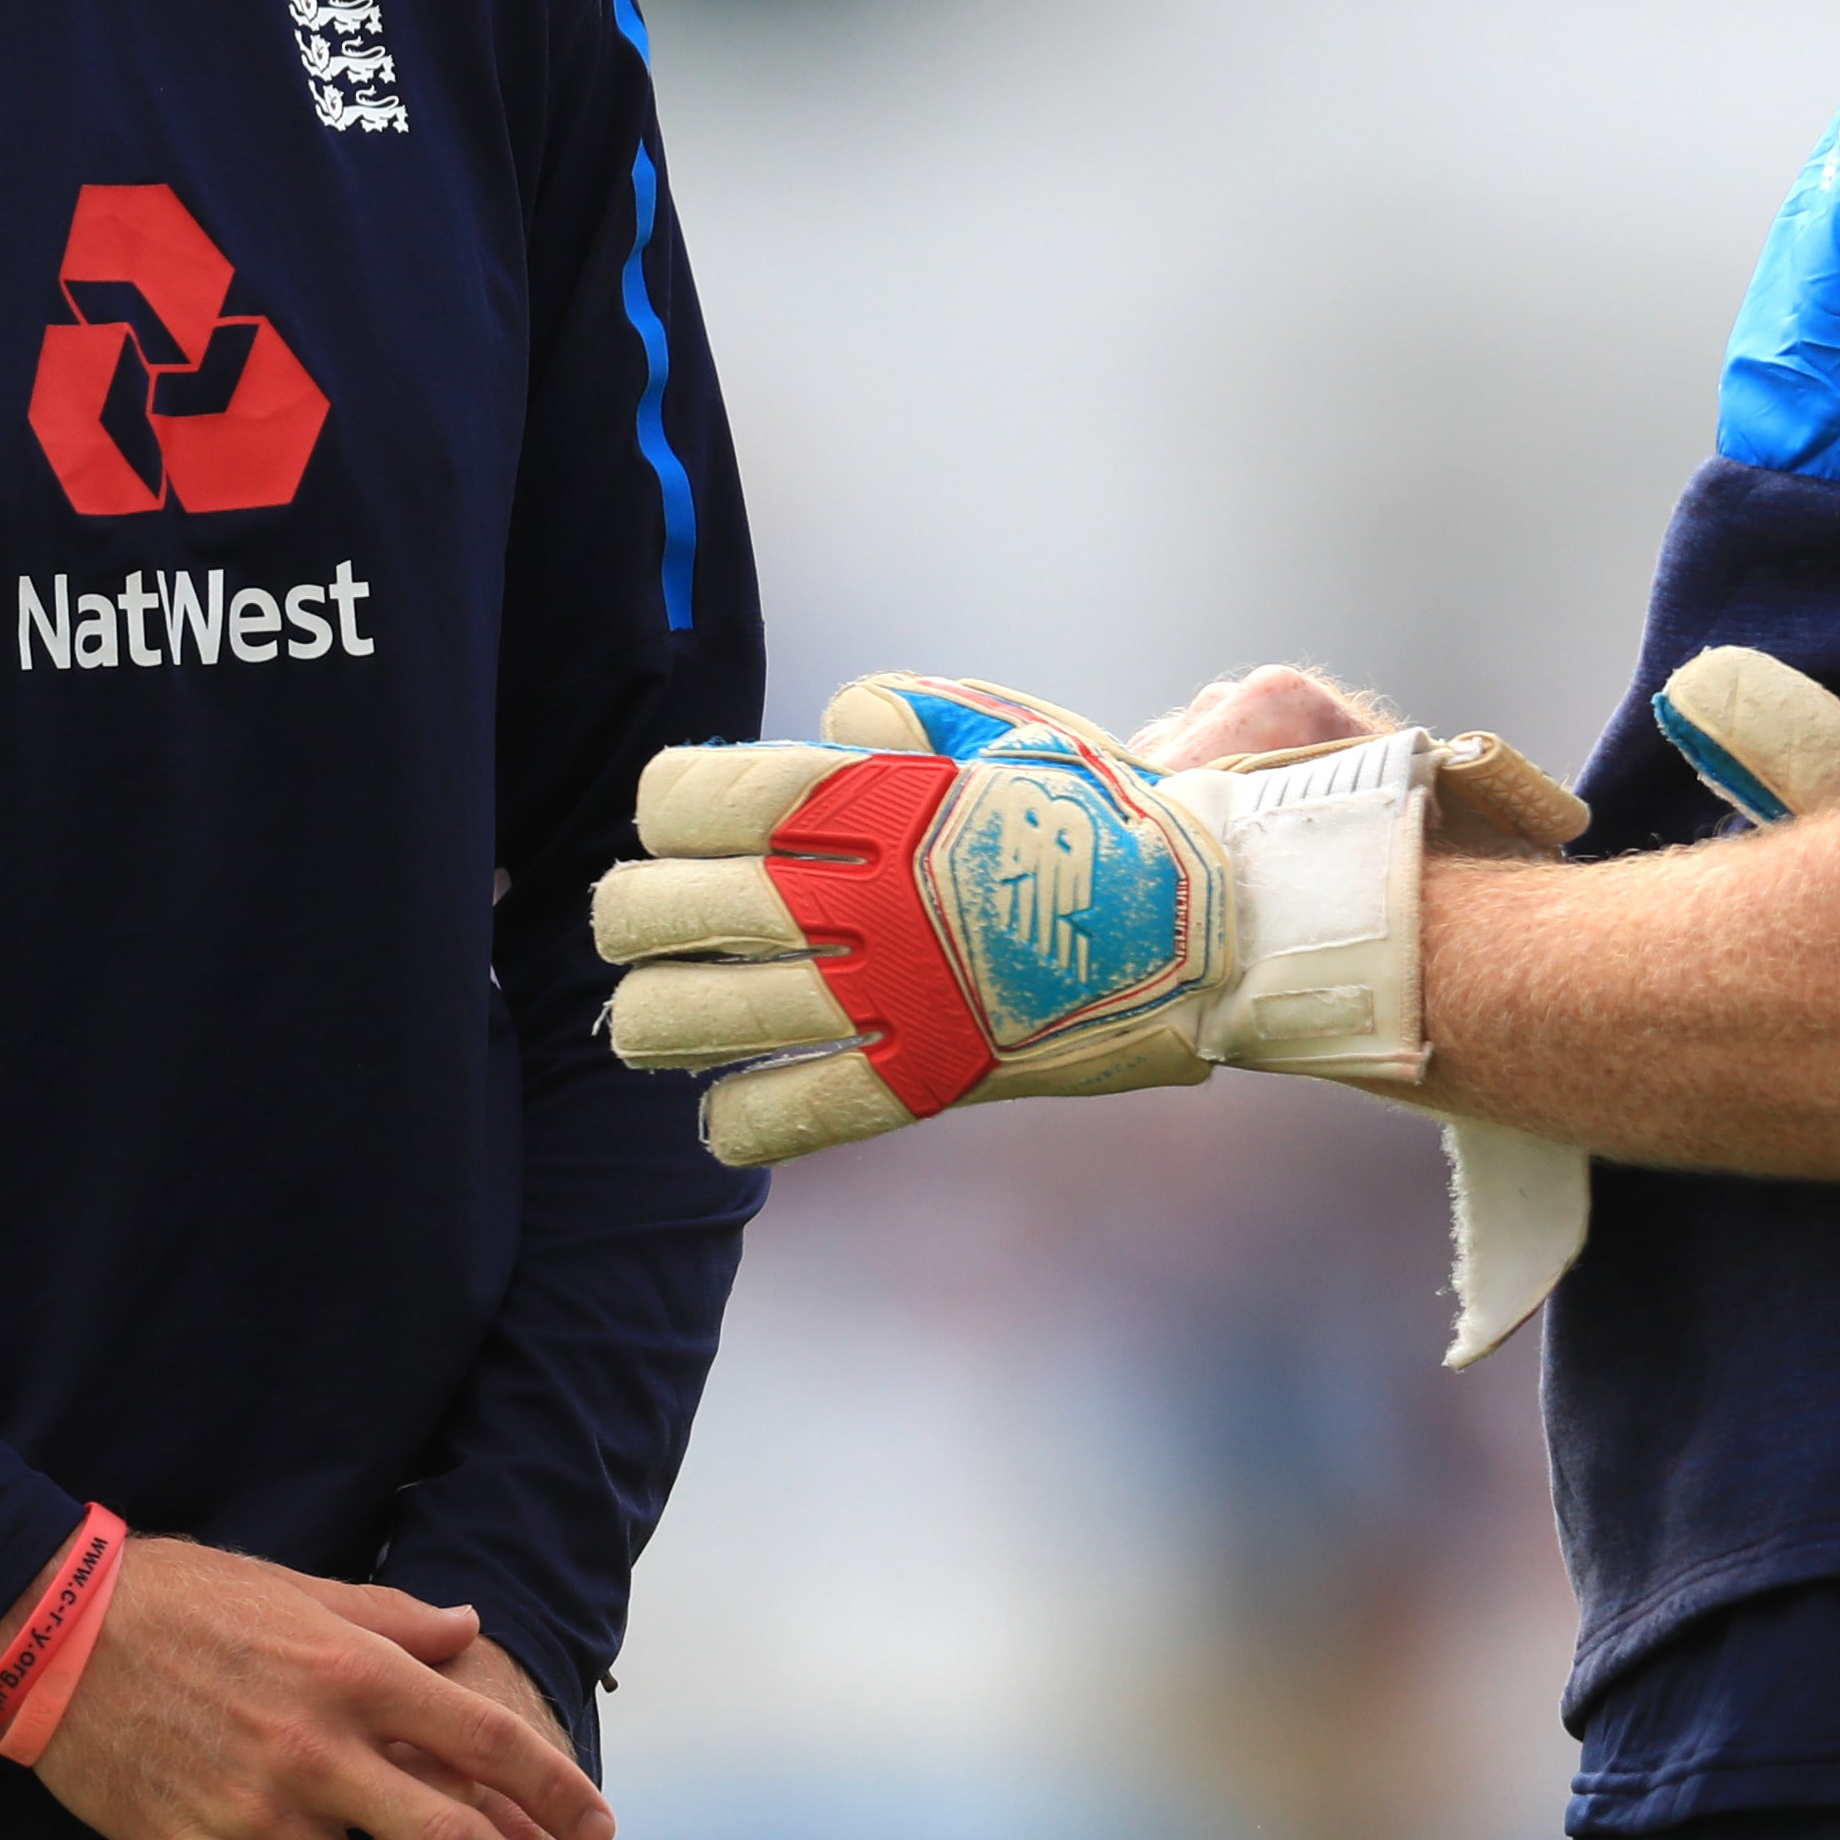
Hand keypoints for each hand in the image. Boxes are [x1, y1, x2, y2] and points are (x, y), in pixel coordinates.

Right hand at [0, 1539, 605, 1839]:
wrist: (65, 1625)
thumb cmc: (191, 1599)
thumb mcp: (305, 1591)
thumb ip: (394, 1620)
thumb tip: (469, 1627)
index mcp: (356, 1670)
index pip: (483, 1737)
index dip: (552, 1786)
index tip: (601, 1826)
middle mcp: (320, 1742)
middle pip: (447, 1833)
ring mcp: (257, 1802)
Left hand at [597, 672, 1444, 1160]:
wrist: (1207, 922)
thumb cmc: (1100, 814)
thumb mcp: (994, 727)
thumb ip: (891, 720)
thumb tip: (826, 733)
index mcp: (863, 798)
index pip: (684, 798)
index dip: (666, 810)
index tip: (685, 824)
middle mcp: (852, 895)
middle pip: (654, 910)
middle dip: (632, 917)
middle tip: (644, 924)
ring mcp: (880, 994)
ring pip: (686, 1019)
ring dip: (651, 1017)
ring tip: (654, 1016)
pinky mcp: (916, 1080)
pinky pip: (775, 1120)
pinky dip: (733, 1119)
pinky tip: (727, 1106)